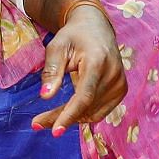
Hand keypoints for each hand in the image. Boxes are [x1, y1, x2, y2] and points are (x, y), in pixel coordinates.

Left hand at [30, 4, 126, 134]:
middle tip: (37, 123)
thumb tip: (46, 95)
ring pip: (92, 113)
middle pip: (85, 107)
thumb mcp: (56, 47)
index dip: (69, 116)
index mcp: (98, 62)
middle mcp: (113, 74)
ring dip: (71, 117)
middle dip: (61, 117)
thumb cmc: (73, 36)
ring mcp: (120, 84)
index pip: (84, 96)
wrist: (96, 27)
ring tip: (49, 115)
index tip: (55, 131)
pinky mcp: (121, 90)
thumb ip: (52, 71)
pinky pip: (100, 111)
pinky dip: (83, 113)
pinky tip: (69, 108)